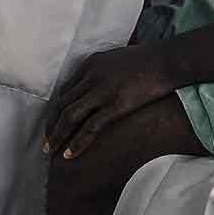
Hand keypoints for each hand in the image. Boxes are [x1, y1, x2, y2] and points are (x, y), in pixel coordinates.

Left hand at [44, 44, 178, 159]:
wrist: (168, 60)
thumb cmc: (148, 60)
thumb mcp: (117, 60)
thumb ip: (103, 71)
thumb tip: (97, 86)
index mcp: (90, 64)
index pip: (65, 91)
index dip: (55, 111)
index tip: (51, 125)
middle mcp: (92, 76)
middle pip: (62, 104)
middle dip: (51, 125)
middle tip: (45, 143)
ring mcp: (103, 90)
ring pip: (70, 116)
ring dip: (57, 136)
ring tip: (51, 151)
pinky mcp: (117, 104)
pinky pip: (90, 127)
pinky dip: (77, 142)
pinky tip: (69, 154)